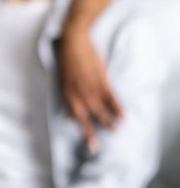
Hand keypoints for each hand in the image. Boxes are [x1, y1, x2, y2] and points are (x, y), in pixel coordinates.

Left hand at [60, 26, 121, 150]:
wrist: (73, 40)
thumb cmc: (67, 61)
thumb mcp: (63, 81)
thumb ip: (68, 100)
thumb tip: (67, 119)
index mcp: (67, 93)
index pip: (74, 116)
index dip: (82, 130)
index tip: (89, 144)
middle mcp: (77, 92)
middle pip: (86, 116)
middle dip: (92, 132)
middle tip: (96, 147)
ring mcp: (89, 85)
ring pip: (99, 107)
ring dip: (108, 120)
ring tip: (115, 130)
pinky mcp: (100, 77)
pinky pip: (110, 96)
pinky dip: (117, 106)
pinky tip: (123, 115)